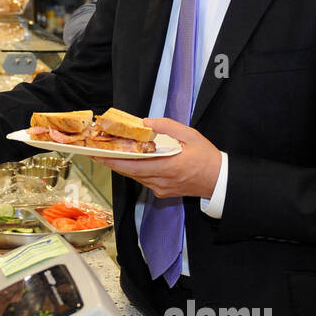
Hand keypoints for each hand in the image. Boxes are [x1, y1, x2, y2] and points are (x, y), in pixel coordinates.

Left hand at [93, 118, 221, 198]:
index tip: (96, 153)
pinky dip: (135, 170)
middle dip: (111, 161)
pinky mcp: (162, 192)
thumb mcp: (191, 135)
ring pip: (135, 176)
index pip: (132, 165)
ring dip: (122, 165)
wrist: (220, 181)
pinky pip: (143, 180)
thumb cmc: (207, 158)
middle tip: (95, 149)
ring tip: (109, 152)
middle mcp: (160, 181)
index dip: (112, 160)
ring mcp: (160, 188)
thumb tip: (147, 123)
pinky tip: (131, 159)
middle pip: (129, 171)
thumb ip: (168, 127)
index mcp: (167, 167)